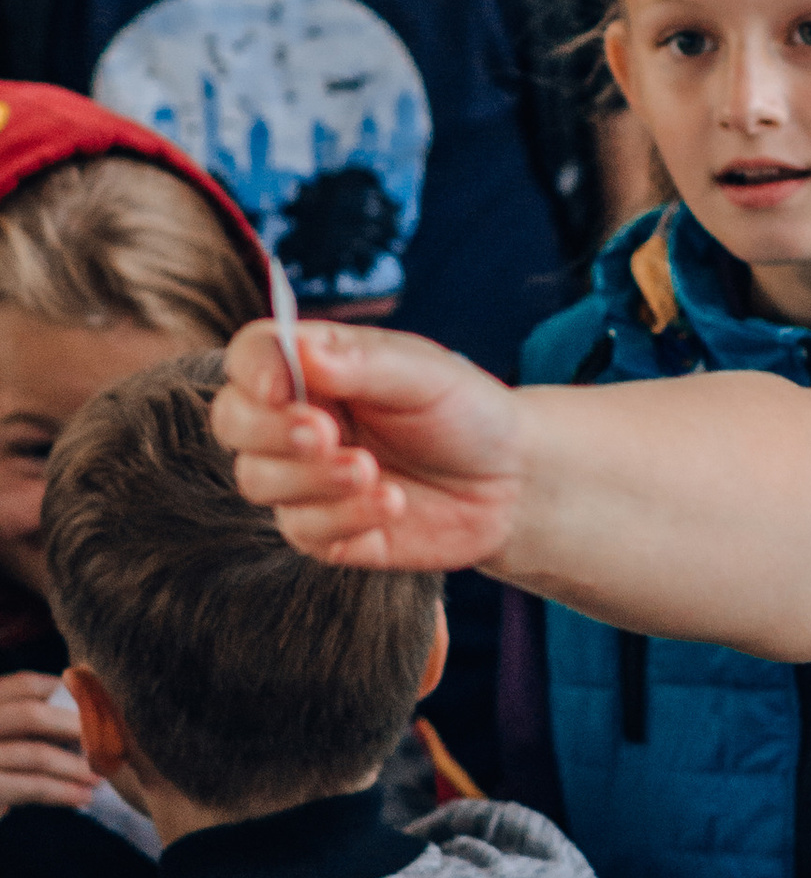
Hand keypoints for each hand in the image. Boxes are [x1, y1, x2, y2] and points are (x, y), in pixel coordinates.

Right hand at [0, 665, 97, 810]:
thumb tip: (91, 711)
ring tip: (100, 777)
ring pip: (36, 754)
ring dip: (75, 766)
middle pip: (31, 714)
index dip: (65, 693)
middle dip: (76, 727)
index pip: (25, 684)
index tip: (98, 706)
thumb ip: (36, 719)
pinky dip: (63, 791)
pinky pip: (31, 787)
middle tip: (107, 741)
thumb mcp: (13, 731)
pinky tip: (83, 796)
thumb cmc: (4, 763)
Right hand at [213, 320, 521, 572]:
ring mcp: (303, 477)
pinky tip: (394, 502)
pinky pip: (301, 529)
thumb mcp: (424, 375)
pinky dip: (345, 517)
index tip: (279, 388)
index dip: (253, 370)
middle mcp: (296, 418)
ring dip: (311, 478)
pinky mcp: (322, 529)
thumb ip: (362, 363)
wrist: (510, 481)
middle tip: (325, 434)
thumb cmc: (464, 411)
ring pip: (257, 479)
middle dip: (270, 430)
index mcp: (314, 366)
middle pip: (232, 421)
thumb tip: (296, 347)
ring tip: (371, 471)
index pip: (251, 357)